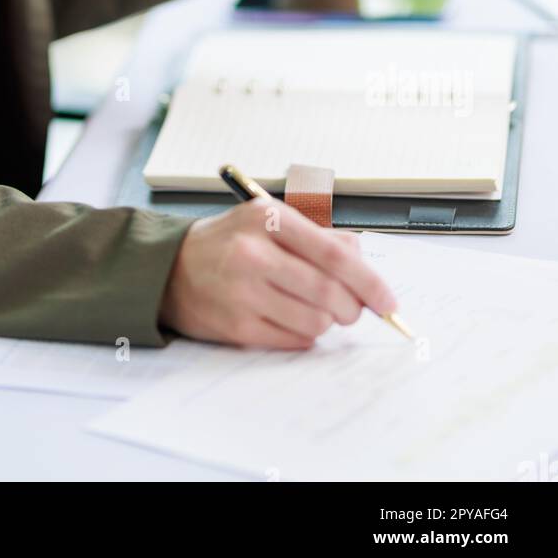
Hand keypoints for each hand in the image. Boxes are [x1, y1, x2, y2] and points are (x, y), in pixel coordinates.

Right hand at [158, 197, 397, 347]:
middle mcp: (254, 252)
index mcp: (268, 219)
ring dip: (328, 321)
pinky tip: (291, 318)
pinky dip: (305, 334)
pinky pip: (294, 339)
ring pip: (316, 320)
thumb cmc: (229, 243)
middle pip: (329, 292)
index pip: (334, 254)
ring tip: (315, 310)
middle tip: (353, 310)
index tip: (387, 300)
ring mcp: (243, 291)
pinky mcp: (237, 326)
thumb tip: (363, 264)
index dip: (369, 281)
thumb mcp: (270, 221)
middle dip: (353, 307)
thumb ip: (320, 237)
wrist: (170, 268)